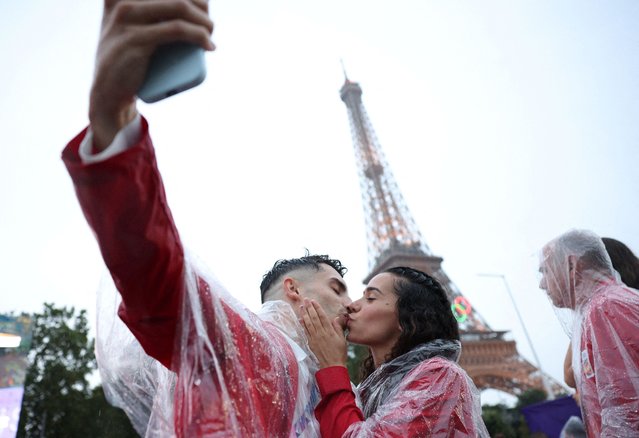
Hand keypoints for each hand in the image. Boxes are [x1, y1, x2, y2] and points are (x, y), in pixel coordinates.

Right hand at [90, 0, 214, 149]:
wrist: (108, 91)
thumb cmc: (130, 57)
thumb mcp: (131, 26)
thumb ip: (150, 13)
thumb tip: (196, 7)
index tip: (204, 7)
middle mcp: (121, 0)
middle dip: (201, 6)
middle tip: (209, 25)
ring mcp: (126, 17)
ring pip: (179, 7)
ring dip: (204, 21)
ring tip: (210, 35)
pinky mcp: (135, 39)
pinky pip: (176, 29)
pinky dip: (199, 35)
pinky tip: (208, 44)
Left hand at [300, 298, 347, 368]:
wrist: (332, 366)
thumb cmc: (339, 353)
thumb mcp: (342, 339)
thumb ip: (338, 328)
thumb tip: (335, 318)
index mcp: (329, 331)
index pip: (322, 316)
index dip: (317, 308)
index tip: (313, 301)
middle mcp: (321, 333)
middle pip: (314, 318)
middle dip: (309, 308)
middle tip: (305, 300)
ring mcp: (315, 338)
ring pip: (308, 323)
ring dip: (304, 314)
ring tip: (301, 306)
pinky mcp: (311, 343)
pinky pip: (306, 332)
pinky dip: (302, 324)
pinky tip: (300, 319)